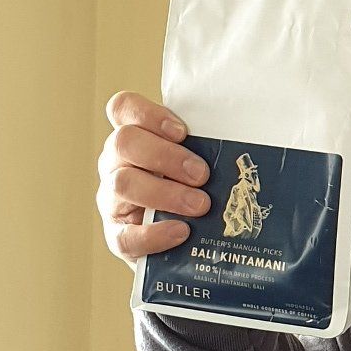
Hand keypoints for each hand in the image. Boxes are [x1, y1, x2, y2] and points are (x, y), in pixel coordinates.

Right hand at [97, 92, 209, 263]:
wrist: (180, 242)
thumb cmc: (192, 191)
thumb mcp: (194, 164)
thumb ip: (203, 152)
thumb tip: (239, 152)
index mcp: (134, 137)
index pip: (123, 108)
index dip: (148, 114)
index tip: (182, 132)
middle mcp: (115, 162)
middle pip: (124, 142)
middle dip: (165, 155)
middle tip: (202, 174)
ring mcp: (111, 199)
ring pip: (123, 183)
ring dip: (165, 193)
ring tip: (200, 205)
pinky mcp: (116, 235)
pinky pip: (125, 234)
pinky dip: (155, 234)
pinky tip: (181, 232)